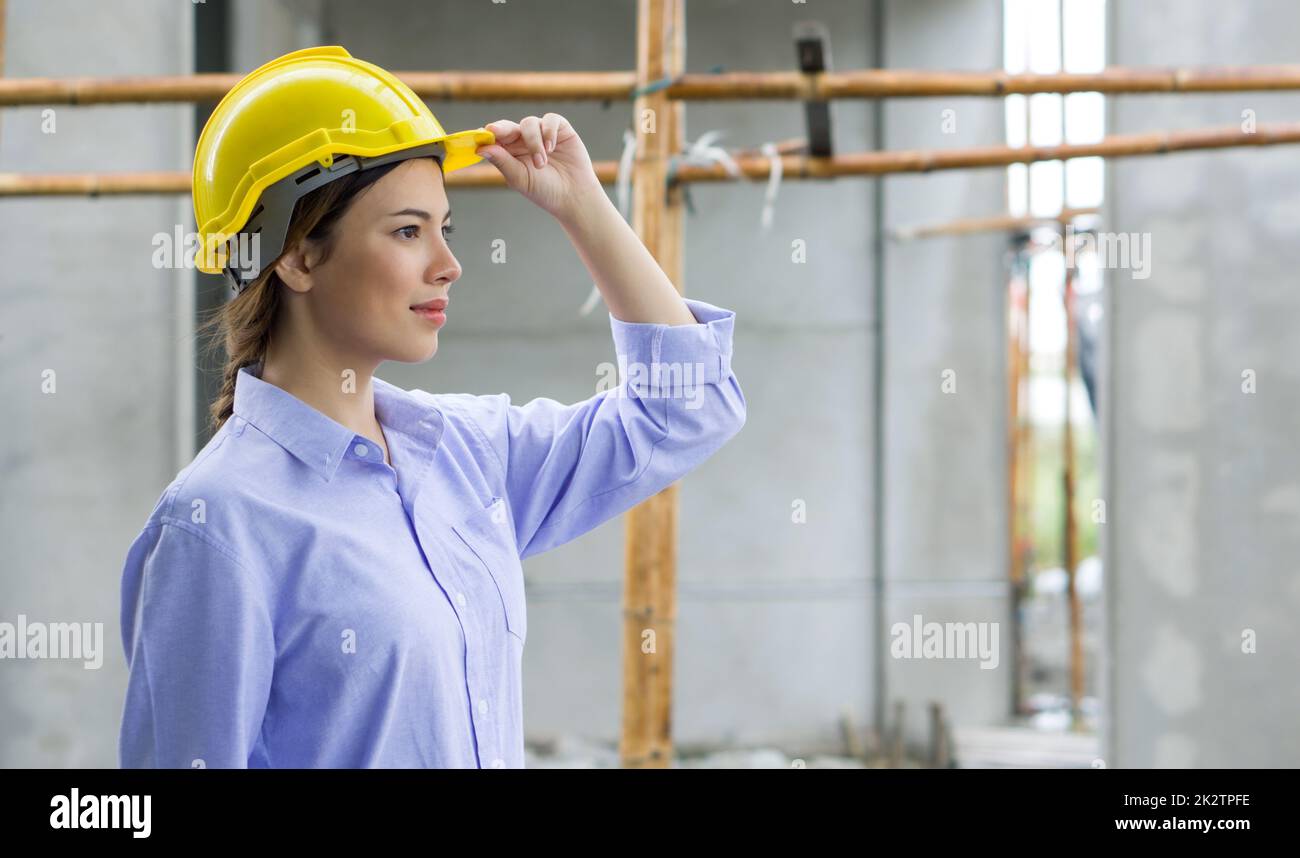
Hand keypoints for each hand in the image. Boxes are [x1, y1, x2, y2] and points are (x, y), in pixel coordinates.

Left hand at [474, 114, 605, 222]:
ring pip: (529, 123)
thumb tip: (481, 148)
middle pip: (508, 126)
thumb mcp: (520, 178)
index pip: (494, 138)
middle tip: (496, 131)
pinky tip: (551, 148)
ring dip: (533, 142)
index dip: (487, 134)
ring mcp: (542, 133)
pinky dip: (548, 131)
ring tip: (542, 162)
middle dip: (502, 129)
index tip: (481, 133)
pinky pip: (550, 120)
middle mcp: (523, 140)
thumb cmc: (545, 190)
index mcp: (510, 152)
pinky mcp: (560, 129)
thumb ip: (501, 161)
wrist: (574, 196)